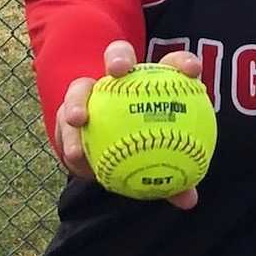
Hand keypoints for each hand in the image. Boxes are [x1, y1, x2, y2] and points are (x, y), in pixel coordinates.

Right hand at [53, 38, 206, 210]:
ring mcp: (89, 93)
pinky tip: (75, 157)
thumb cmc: (143, 153)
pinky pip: (63, 124)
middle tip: (118, 71)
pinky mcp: (66, 112)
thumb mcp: (158, 165)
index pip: (172, 65)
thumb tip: (189, 200)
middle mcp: (118, 79)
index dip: (182, 63)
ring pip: (80, 88)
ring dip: (77, 100)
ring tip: (78, 119)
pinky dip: (69, 138)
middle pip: (117, 56)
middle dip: (118, 57)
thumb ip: (175, 177)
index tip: (192, 72)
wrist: (106, 154)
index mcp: (151, 83)